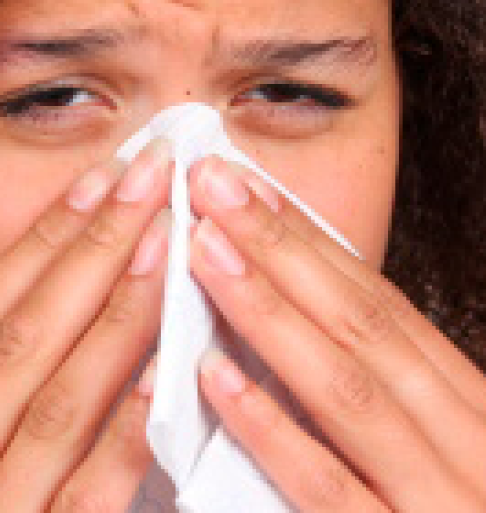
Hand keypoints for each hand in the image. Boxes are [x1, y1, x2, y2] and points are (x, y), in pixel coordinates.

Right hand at [0, 139, 172, 511]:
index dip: (37, 246)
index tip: (93, 185)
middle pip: (18, 336)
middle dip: (87, 248)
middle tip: (145, 178)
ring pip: (56, 399)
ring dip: (116, 313)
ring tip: (166, 244)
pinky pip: (86, 496)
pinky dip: (125, 434)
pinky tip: (168, 377)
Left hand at [188, 156, 485, 511]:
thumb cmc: (459, 507)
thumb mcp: (447, 450)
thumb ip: (391, 398)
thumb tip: (307, 317)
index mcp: (469, 408)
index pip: (382, 307)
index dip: (312, 244)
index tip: (249, 189)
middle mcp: (467, 441)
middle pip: (364, 326)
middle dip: (283, 249)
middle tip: (213, 184)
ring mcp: (440, 500)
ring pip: (348, 390)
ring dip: (270, 313)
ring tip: (206, 250)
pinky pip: (328, 491)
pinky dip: (273, 428)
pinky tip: (216, 377)